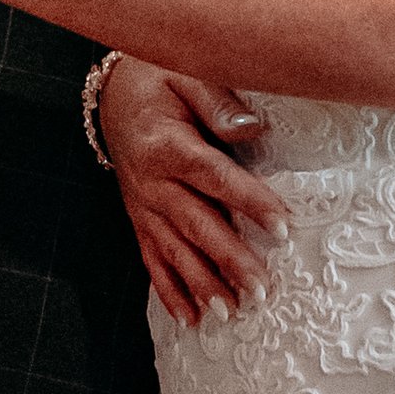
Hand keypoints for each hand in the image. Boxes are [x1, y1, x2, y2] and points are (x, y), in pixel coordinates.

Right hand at [103, 59, 287, 328]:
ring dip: (201, 284)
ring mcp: (143, 206)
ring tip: (229, 313)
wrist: (111, 94)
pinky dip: (168, 292)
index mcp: (168, 145)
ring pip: (174, 251)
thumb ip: (218, 102)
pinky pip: (152, 260)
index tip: (283, 226)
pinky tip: (189, 320)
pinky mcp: (139, 220)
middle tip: (261, 290)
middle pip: (196, 224)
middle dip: (230, 259)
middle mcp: (152, 183)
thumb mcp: (186, 74)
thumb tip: (252, 128)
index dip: (249, 201)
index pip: (214, 177)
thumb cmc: (158, 81)